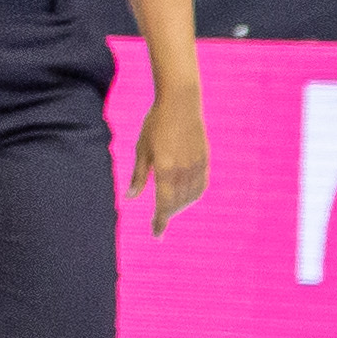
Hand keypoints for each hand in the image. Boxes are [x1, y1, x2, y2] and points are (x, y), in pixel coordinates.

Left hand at [131, 80, 208, 232]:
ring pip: (191, 197)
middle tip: (159, 221)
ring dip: (181, 207)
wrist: (181, 102)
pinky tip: (187, 196)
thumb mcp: (142, 148)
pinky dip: (194, 195)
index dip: (160, 222)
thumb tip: (131, 197)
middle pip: (178, 204)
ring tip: (171, 209)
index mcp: (165, 169)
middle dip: (168, 215)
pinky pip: (201, 185)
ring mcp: (196, 165)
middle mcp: (183, 170)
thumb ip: (139, 175)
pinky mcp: (205, 159)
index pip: (163, 205)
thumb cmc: (156, 123)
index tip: (157, 235)